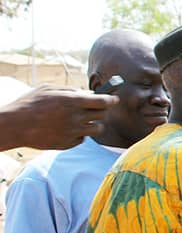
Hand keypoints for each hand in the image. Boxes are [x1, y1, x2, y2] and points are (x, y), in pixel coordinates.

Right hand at [1, 85, 117, 149]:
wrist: (14, 125)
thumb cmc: (30, 103)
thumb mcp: (49, 89)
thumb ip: (71, 90)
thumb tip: (87, 93)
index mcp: (73, 101)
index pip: (103, 102)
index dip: (111, 100)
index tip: (114, 99)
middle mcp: (76, 117)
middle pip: (103, 115)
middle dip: (101, 110)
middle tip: (95, 108)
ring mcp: (73, 132)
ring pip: (97, 129)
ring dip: (93, 123)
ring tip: (82, 120)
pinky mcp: (68, 143)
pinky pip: (82, 139)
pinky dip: (79, 134)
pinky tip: (68, 129)